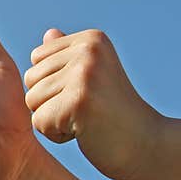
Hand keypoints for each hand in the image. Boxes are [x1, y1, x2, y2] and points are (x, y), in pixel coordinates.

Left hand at [24, 28, 161, 179]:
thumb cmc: (115, 114)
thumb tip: (49, 33)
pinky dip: (57, 135)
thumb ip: (67, 55)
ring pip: (32, 101)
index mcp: (91, 39)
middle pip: (31, 79)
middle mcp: (88, 50)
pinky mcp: (79, 100)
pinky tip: (86, 132)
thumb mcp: (92, 77)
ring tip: (87, 119)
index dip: (53, 84)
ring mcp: (84, 74)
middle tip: (88, 110)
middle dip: (51, 102)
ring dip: (53, 120)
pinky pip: (39, 122)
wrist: (149, 146)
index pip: (37, 58)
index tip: (86, 93)